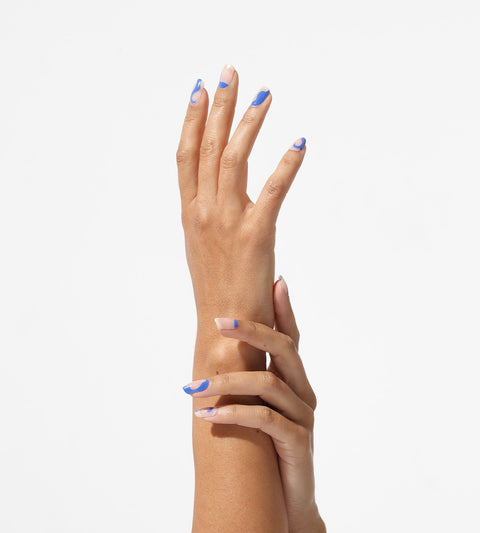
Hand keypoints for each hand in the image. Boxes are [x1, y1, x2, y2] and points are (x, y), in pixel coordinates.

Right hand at [176, 65, 305, 329]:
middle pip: (207, 147)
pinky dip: (287, 165)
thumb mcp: (206, 248)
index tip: (198, 91)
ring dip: (248, 122)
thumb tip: (232, 195)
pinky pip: (272, 191)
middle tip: (230, 72)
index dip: (191, 120)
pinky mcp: (255, 236)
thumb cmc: (218, 292)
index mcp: (190, 214)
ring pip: (233, 159)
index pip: (186, 156)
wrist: (222, 330)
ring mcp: (226, 223)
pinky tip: (299, 143)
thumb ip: (213, 217)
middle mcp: (202, 213)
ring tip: (264, 94)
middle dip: (219, 106)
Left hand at [182, 277, 325, 532]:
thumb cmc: (269, 449)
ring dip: (228, 381)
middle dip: (253, 331)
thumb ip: (252, 380)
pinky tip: (206, 415)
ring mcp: (303, 417)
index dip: (284, 309)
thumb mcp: (260, 410)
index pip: (291, 337)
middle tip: (220, 322)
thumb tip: (222, 349)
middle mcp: (303, 392)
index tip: (274, 281)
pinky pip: (265, 418)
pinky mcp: (297, 442)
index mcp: (296, 381)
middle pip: (284, 349)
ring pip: (269, 382)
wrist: (285, 500)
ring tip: (194, 388)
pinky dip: (234, 413)